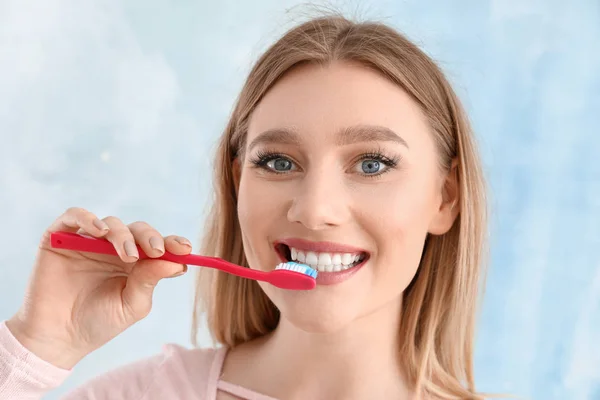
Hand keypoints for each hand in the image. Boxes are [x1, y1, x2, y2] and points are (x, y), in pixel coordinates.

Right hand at [6, 207, 190, 368]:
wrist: (58, 338)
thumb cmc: (99, 322)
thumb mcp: (132, 304)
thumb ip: (150, 281)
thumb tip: (178, 263)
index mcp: (136, 262)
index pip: (157, 244)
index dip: (173, 243)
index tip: (185, 249)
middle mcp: (113, 248)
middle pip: (138, 230)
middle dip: (150, 237)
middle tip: (156, 250)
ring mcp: (88, 241)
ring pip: (112, 223)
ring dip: (123, 235)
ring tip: (128, 255)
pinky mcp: (61, 237)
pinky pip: (75, 216)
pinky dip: (88, 218)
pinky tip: (100, 231)